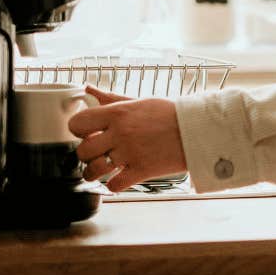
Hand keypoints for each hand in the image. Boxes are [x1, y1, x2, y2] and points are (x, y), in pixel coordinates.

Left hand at [69, 85, 187, 192]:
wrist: (197, 129)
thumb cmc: (170, 113)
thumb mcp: (139, 101)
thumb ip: (111, 98)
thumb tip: (89, 89)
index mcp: (118, 113)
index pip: (78, 124)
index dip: (78, 130)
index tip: (86, 133)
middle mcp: (120, 133)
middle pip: (83, 151)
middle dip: (86, 154)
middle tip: (95, 153)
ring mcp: (130, 153)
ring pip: (94, 171)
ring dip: (94, 173)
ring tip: (101, 170)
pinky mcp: (142, 171)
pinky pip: (114, 185)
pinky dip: (113, 185)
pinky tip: (119, 178)